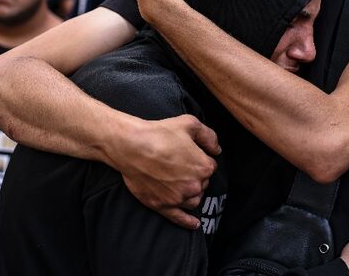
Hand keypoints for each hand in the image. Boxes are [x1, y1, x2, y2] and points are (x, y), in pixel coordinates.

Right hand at [115, 114, 220, 229]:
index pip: (211, 166)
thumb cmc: (160, 133)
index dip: (200, 158)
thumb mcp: (190, 123)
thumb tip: (217, 150)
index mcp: (203, 167)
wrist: (131, 146)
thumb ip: (209, 136)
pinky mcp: (163, 206)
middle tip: (180, 164)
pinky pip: (180, 218)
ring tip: (182, 184)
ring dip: (192, 193)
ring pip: (194, 200)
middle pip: (203, 183)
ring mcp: (178, 198)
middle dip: (195, 175)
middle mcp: (194, 186)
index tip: (188, 153)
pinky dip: (188, 222)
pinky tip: (195, 224)